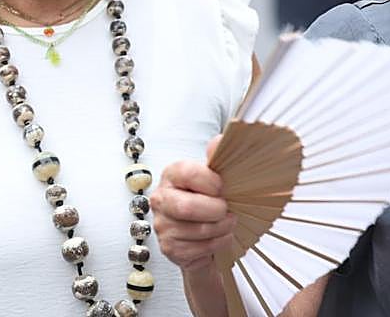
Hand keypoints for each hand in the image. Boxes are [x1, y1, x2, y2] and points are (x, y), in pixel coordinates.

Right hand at [150, 136, 234, 271]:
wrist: (205, 231)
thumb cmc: (211, 198)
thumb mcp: (216, 175)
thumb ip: (217, 156)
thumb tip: (220, 140)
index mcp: (172, 174)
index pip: (188, 173)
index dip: (211, 182)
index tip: (224, 187)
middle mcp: (161, 198)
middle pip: (187, 207)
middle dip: (216, 210)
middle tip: (228, 209)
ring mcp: (162, 225)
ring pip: (197, 230)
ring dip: (222, 228)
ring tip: (228, 222)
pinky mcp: (169, 248)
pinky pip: (198, 249)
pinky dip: (217, 243)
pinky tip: (219, 236)